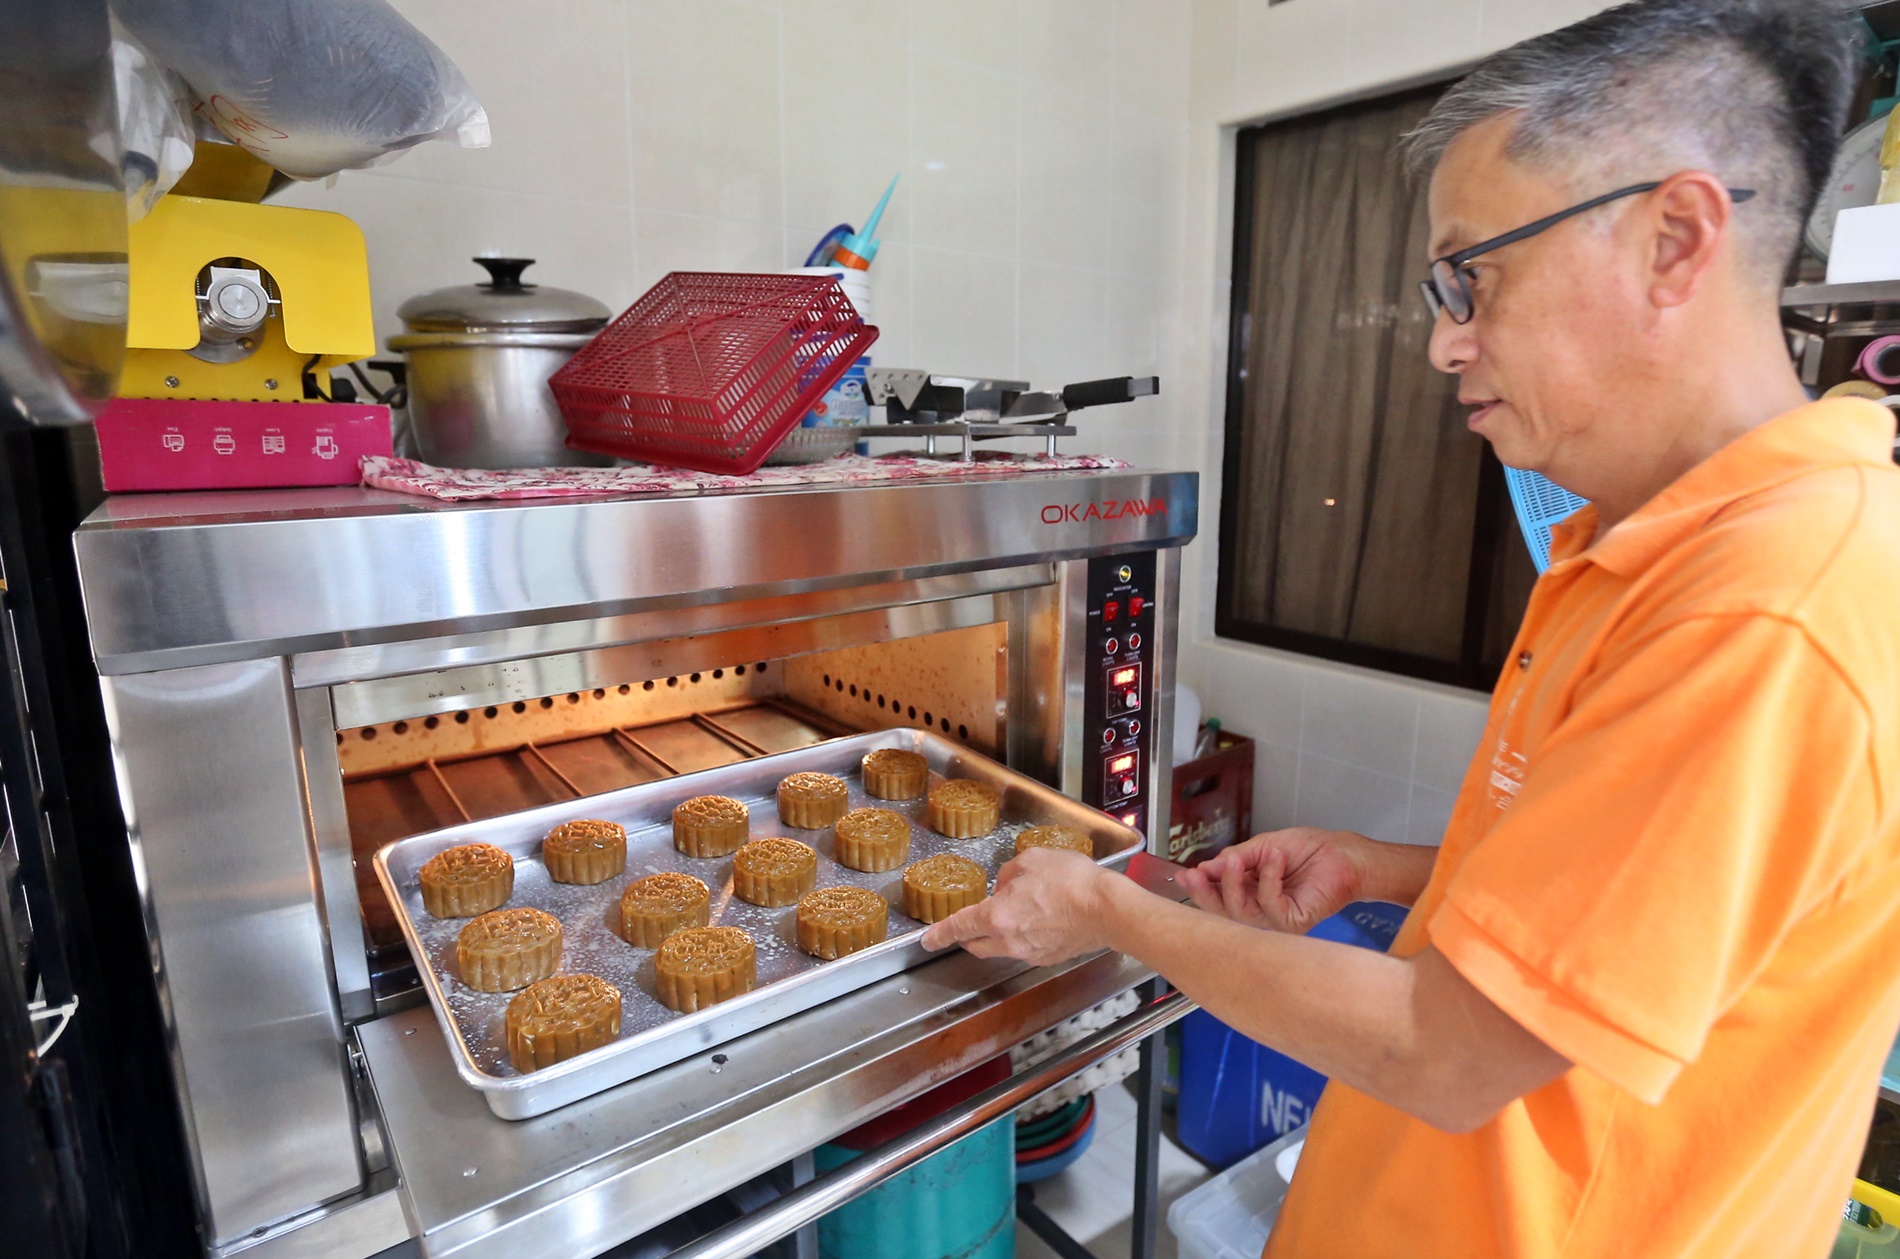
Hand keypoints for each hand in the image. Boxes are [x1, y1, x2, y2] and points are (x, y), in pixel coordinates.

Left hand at [920, 848, 1118, 964]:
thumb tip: (1005, 885)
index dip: (938, 934)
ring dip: (994, 936)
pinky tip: (1035, 920)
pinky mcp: (1048, 957)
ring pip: (999, 949)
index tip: (927, 940)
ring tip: (1009, 914)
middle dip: (966, 936)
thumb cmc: (1071, 882)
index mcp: (996, 915)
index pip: (957, 927)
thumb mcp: (1031, 860)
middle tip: (966, 924)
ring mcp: (1029, 952)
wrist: (1107, 909)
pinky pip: (1024, 950)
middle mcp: (1008, 940)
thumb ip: (1008, 873)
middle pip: (975, 945)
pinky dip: (1020, 938)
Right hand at [1175, 827, 1371, 932]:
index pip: (1218, 896)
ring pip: (1240, 912)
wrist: (1344, 855)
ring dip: (1234, 882)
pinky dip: (1269, 879)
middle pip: (1223, 912)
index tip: (1183, 874)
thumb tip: (1207, 867)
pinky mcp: (1294, 922)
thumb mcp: (1264, 846)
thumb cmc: (1312, 850)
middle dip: (1205, 893)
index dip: (1199, 888)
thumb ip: (1237, 859)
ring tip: (1239, 858)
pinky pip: (1269, 906)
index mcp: (1250, 891)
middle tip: (1196, 874)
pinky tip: (1275, 859)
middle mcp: (1260, 909)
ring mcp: (1276, 919)